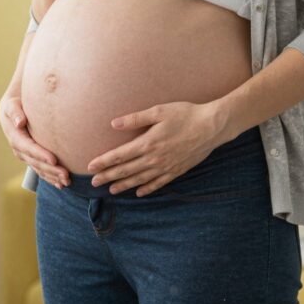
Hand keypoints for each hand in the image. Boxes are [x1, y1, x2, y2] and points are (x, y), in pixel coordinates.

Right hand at [0, 92, 69, 188]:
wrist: (12, 111)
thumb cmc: (15, 105)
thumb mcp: (11, 105)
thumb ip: (15, 112)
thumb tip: (19, 122)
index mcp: (16, 137)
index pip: (29, 148)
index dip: (41, 155)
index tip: (54, 160)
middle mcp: (20, 150)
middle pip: (36, 162)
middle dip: (51, 170)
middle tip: (66, 175)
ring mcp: (25, 156)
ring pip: (39, 169)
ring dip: (53, 176)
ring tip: (67, 182)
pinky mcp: (31, 158)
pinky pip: (40, 170)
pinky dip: (50, 178)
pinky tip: (61, 184)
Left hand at [87, 101, 230, 196]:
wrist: (212, 126)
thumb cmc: (186, 114)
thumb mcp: (159, 111)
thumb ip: (136, 119)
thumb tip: (114, 123)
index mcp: (147, 143)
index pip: (119, 156)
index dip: (104, 162)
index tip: (90, 167)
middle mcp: (154, 159)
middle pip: (126, 170)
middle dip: (108, 176)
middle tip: (93, 183)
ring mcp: (165, 167)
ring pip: (140, 180)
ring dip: (124, 185)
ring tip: (111, 190)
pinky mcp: (177, 170)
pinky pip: (158, 183)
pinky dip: (147, 189)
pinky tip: (139, 193)